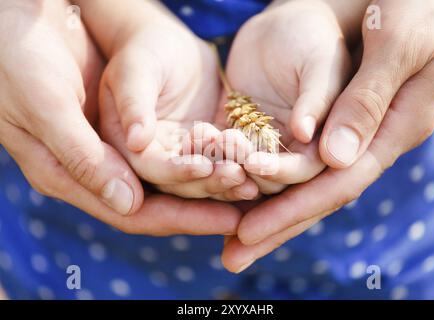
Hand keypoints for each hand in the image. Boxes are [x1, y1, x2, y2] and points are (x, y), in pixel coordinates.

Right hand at [0, 0, 241, 236]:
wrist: (23, 18)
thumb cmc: (22, 57)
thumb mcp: (47, 104)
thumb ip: (81, 155)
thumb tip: (126, 203)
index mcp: (70, 174)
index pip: (133, 212)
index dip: (180, 218)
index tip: (225, 220)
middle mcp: (95, 167)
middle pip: (158, 199)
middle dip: (203, 204)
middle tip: (248, 202)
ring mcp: (113, 147)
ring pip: (169, 176)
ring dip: (208, 181)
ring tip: (250, 181)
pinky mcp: (129, 125)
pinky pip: (171, 146)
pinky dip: (202, 152)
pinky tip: (231, 153)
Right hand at [81, 0, 258, 200]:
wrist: (170, 46)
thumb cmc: (146, 49)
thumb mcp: (135, 69)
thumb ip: (133, 103)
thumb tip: (136, 141)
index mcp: (127, 145)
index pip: (150, 168)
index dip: (176, 171)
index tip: (203, 167)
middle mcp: (153, 159)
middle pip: (179, 184)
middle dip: (209, 183)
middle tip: (237, 177)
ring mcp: (180, 158)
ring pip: (203, 180)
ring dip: (227, 184)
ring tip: (253, 183)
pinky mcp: (203, 152)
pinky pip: (221, 166)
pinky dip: (238, 170)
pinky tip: (259, 173)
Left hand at [221, 0, 433, 271]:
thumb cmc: (411, 5)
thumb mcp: (398, 43)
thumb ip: (367, 99)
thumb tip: (335, 159)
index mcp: (392, 130)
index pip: (338, 183)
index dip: (294, 210)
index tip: (250, 233)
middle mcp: (363, 140)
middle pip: (314, 193)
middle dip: (273, 225)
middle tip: (232, 255)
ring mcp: (340, 131)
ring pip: (298, 179)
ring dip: (261, 207)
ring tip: (227, 236)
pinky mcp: (318, 118)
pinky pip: (288, 151)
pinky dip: (260, 173)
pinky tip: (232, 188)